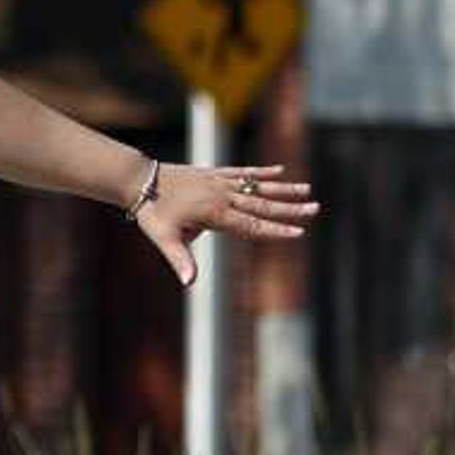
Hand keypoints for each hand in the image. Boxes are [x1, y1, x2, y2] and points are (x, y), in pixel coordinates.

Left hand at [133, 162, 317, 288]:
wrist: (138, 180)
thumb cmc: (152, 212)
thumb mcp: (164, 239)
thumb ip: (180, 259)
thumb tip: (189, 283)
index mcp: (215, 213)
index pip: (252, 225)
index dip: (275, 230)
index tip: (298, 232)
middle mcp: (222, 195)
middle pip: (262, 204)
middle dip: (290, 208)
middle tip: (315, 209)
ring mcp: (219, 182)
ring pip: (257, 186)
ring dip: (283, 189)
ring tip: (307, 189)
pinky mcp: (214, 173)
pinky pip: (242, 172)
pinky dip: (261, 172)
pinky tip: (280, 170)